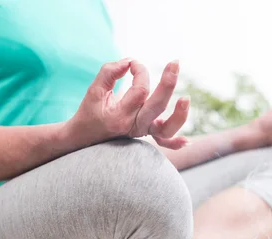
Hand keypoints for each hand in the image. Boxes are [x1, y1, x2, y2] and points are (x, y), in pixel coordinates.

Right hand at [67, 58, 189, 149]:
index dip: (140, 71)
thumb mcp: (94, 90)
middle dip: (168, 84)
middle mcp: (133, 126)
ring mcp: (142, 132)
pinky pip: (163, 141)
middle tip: (175, 63)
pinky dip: (175, 143)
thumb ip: (109, 72)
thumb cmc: (89, 112)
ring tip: (186, 98)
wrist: (84, 139)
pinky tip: (187, 142)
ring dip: (179, 115)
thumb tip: (130, 62)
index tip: (132, 63)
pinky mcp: (146, 134)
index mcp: (119, 116)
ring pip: (165, 129)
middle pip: (156, 106)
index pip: (140, 90)